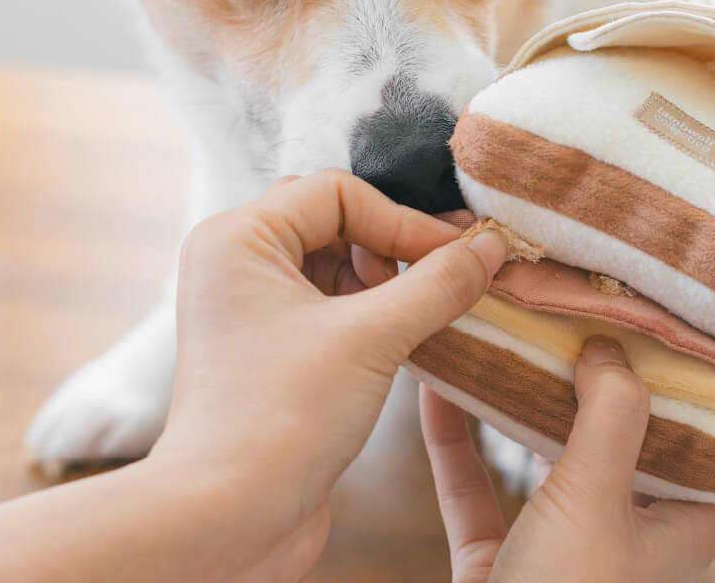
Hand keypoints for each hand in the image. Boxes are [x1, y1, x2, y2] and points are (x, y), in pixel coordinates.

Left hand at [151, 169, 506, 581]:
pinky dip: (370, 309)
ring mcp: (248, 304)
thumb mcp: (372, 339)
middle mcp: (235, 260)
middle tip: (443, 272)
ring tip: (428, 307)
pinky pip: (327, 301)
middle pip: (335, 219)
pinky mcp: (267, 345)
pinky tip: (407, 333)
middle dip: (394, 244)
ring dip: (386, 278)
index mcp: (238, 237)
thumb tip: (491, 246)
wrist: (224, 522)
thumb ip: (437, 283)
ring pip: (334, 260)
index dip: (403, 219)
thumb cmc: (279, 421)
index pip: (338, 192)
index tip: (457, 253)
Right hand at [421, 337, 714, 582]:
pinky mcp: (499, 558)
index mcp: (677, 529)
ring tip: (520, 335)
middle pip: (632, 444)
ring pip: (550, 456)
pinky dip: (457, 439)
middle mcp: (625, 533)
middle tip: (598, 316)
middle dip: (614, 382)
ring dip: (531, 401)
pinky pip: (477, 485)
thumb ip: (610, 418)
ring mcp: (560, 545)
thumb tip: (611, 346)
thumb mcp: (595, 502)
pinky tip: (437, 388)